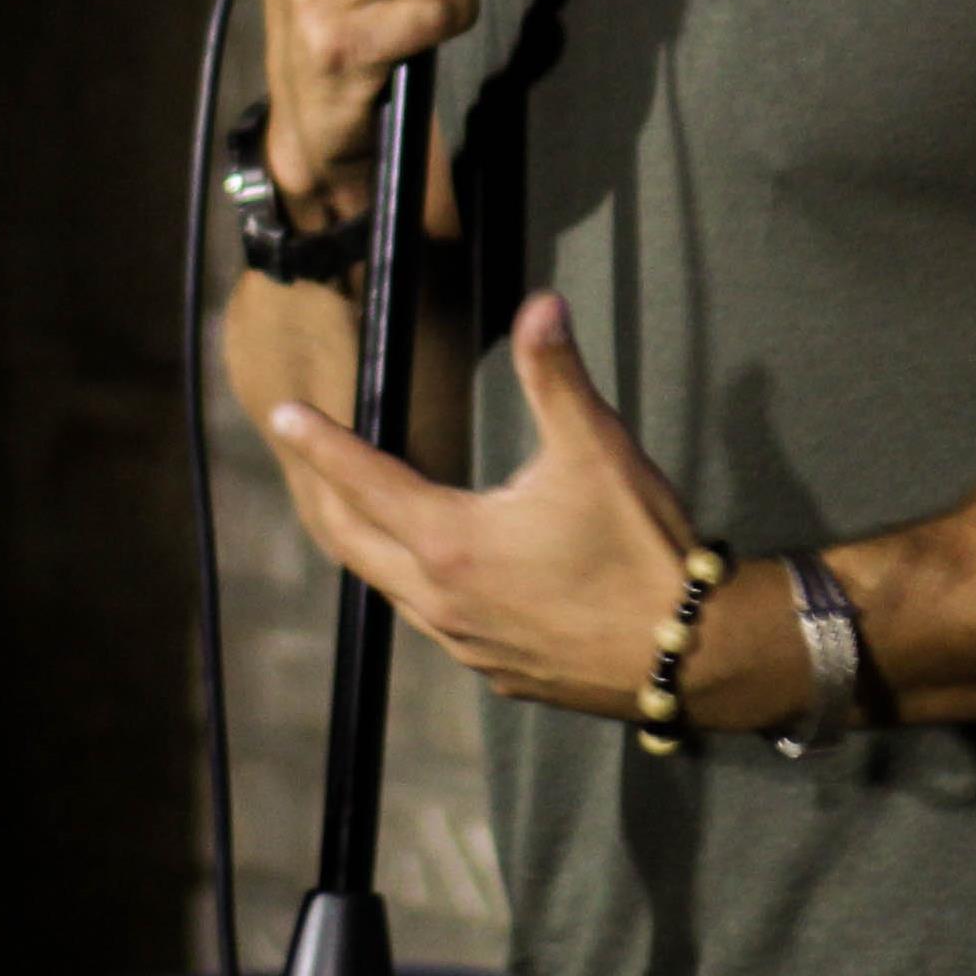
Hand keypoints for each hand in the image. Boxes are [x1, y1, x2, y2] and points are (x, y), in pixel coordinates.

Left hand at [257, 294, 699, 715]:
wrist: (690, 653)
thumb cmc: (638, 547)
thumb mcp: (597, 450)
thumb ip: (557, 376)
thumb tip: (541, 304)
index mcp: (451, 542)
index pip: (364, 482)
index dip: (321, 444)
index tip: (284, 415)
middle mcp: (441, 600)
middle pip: (351, 543)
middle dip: (321, 495)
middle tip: (301, 459)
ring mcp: (465, 643)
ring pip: (388, 586)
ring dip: (363, 542)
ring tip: (357, 507)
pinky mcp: (496, 671)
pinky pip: (430, 620)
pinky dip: (409, 581)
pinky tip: (437, 568)